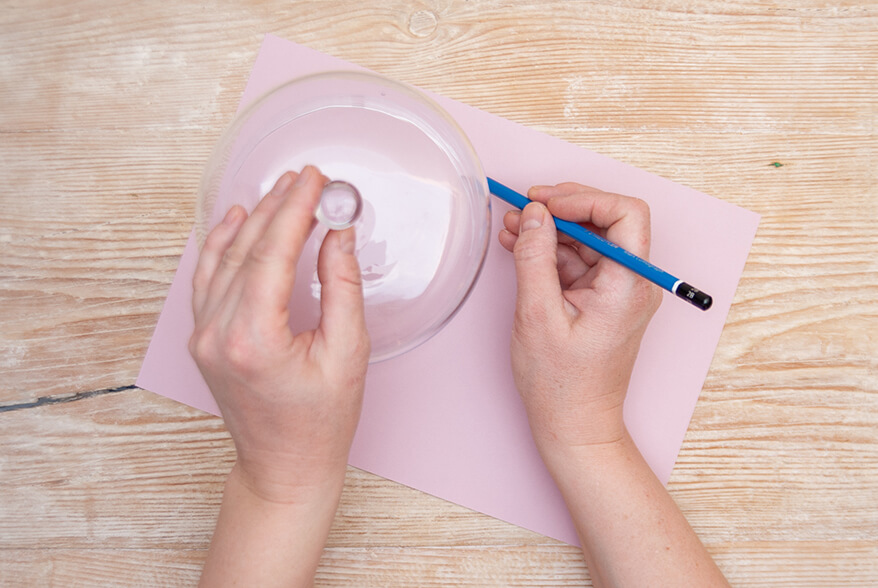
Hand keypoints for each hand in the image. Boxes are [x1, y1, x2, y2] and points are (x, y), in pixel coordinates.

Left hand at [189, 165, 369, 501]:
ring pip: (223, 258)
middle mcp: (217, 332)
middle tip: (305, 178)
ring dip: (253, 220)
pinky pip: (208, 278)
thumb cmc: (320, 422)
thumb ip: (342, 288)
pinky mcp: (203, 338)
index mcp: (253, 337)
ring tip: (280, 189)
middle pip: (247, 249)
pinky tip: (236, 220)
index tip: (315, 180)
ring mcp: (203, 335)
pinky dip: (222, 245)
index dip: (296, 209)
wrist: (284, 466)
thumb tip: (338, 235)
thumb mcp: (347, 353)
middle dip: (278, 206)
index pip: (273, 252)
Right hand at [498, 183, 660, 456]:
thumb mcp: (537, 315)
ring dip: (549, 229)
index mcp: (627, 285)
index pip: (625, 214)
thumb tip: (535, 213)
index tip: (546, 201)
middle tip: (523, 207)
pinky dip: (549, 251)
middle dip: (561, 209)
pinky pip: (577, 262)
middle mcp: (631, 283)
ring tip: (511, 227)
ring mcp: (616, 291)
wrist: (574, 426)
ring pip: (586, 240)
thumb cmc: (561, 384)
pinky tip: (519, 246)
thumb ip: (534, 258)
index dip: (584, 198)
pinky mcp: (600, 299)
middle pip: (605, 222)